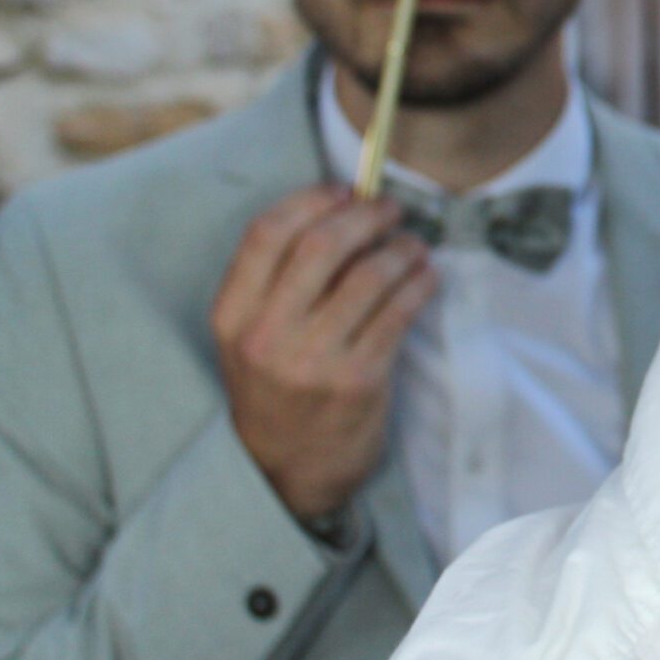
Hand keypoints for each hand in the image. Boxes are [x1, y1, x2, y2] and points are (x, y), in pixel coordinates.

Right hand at [210, 185, 436, 522]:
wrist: (287, 470)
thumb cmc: (275, 386)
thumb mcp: (251, 334)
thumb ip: (278, 279)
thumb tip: (342, 207)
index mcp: (233, 314)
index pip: (267, 232)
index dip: (312, 199)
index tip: (344, 190)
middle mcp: (267, 334)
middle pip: (323, 244)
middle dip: (366, 215)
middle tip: (390, 210)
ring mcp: (314, 359)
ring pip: (370, 275)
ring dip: (402, 249)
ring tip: (413, 246)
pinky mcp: (359, 380)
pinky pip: (400, 311)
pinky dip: (421, 283)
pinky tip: (426, 276)